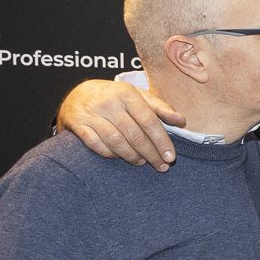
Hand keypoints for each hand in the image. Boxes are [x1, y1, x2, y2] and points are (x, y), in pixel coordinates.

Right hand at [59, 79, 185, 170]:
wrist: (78, 94)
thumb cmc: (115, 97)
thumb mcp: (139, 96)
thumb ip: (161, 108)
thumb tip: (181, 121)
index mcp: (127, 94)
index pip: (149, 121)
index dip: (162, 141)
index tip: (171, 157)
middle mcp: (109, 103)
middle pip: (135, 135)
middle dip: (151, 154)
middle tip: (161, 166)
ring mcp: (92, 114)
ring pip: (116, 142)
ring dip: (132, 156)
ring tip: (142, 162)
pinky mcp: (79, 125)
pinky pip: (96, 145)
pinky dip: (110, 154)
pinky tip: (119, 157)